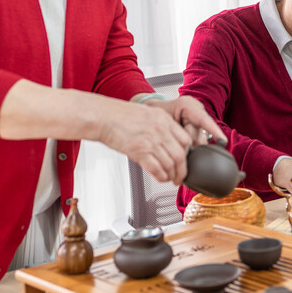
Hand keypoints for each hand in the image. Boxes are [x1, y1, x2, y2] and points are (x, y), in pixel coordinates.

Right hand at [99, 97, 222, 184]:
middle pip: (180, 155)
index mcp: (164, 120)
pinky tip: (160, 178)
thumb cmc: (120, 115)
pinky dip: (161, 177)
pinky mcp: (140, 152)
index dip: (187, 153)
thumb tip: (168, 140)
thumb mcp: (147, 113)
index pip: (186, 139)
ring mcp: (151, 141)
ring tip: (170, 179)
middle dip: (182, 170)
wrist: (104, 117)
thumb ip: (161, 125)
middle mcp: (161, 130)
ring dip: (172, 175)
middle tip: (180, 176)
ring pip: (170, 164)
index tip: (185, 159)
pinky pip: (156, 169)